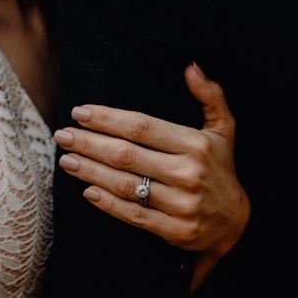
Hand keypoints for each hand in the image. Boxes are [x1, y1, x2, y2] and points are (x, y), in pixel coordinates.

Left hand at [53, 63, 249, 290]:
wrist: (236, 222)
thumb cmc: (221, 168)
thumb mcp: (224, 130)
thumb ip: (210, 97)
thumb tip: (191, 67)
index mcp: (195, 145)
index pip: (142, 127)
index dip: (107, 119)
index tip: (80, 112)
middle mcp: (188, 173)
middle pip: (127, 155)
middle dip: (89, 143)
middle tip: (62, 135)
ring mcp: (182, 204)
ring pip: (126, 185)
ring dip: (91, 172)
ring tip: (67, 161)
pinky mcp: (175, 231)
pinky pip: (134, 215)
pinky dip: (108, 204)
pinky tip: (87, 191)